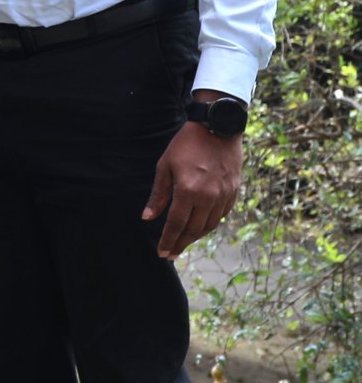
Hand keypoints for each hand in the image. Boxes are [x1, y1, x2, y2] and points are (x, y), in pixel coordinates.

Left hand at [143, 114, 242, 259]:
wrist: (217, 127)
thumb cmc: (186, 145)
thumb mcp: (165, 166)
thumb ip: (158, 195)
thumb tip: (147, 218)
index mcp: (188, 191)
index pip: (176, 224)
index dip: (168, 241)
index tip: (162, 253)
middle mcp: (208, 197)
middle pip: (193, 230)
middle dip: (181, 244)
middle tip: (171, 254)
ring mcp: (223, 195)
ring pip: (209, 225)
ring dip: (196, 237)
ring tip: (184, 242)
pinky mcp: (234, 192)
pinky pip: (221, 215)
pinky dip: (210, 224)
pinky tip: (201, 227)